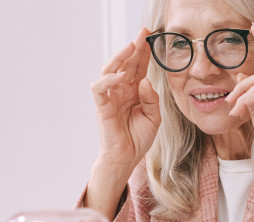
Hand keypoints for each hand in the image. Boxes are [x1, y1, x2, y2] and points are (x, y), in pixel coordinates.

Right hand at [91, 27, 160, 174]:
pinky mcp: (102, 105)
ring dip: (119, 57)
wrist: (127, 157)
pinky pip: (100, 88)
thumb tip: (145, 81)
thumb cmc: (139, 137)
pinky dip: (109, 79)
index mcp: (135, 90)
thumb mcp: (154, 116)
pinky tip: (121, 75)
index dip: (144, 53)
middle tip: (143, 33)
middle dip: (134, 48)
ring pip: (109, 69)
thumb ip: (152, 98)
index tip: (152, 38)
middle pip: (126, 63)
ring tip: (131, 47)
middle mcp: (122, 89)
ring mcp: (110, 96)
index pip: (139, 67)